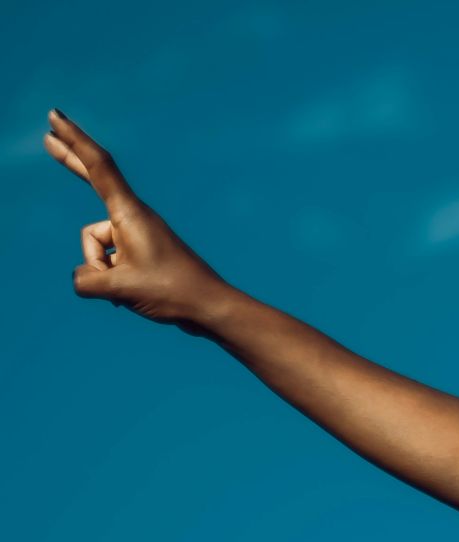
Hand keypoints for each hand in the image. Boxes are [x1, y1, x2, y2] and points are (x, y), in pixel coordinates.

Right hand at [44, 108, 232, 335]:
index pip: (98, 166)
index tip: (55, 117)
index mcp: (130, 213)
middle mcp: (133, 217)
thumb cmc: (172, 292)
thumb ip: (85, 280)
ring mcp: (137, 234)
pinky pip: (108, 264)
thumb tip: (82, 278)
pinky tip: (132, 296)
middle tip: (48, 137)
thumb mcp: (118, 288)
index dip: (73, 140)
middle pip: (94, 182)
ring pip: (95, 250)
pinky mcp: (141, 252)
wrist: (211, 308)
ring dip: (103, 274)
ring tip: (134, 288)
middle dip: (70, 162)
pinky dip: (111, 282)